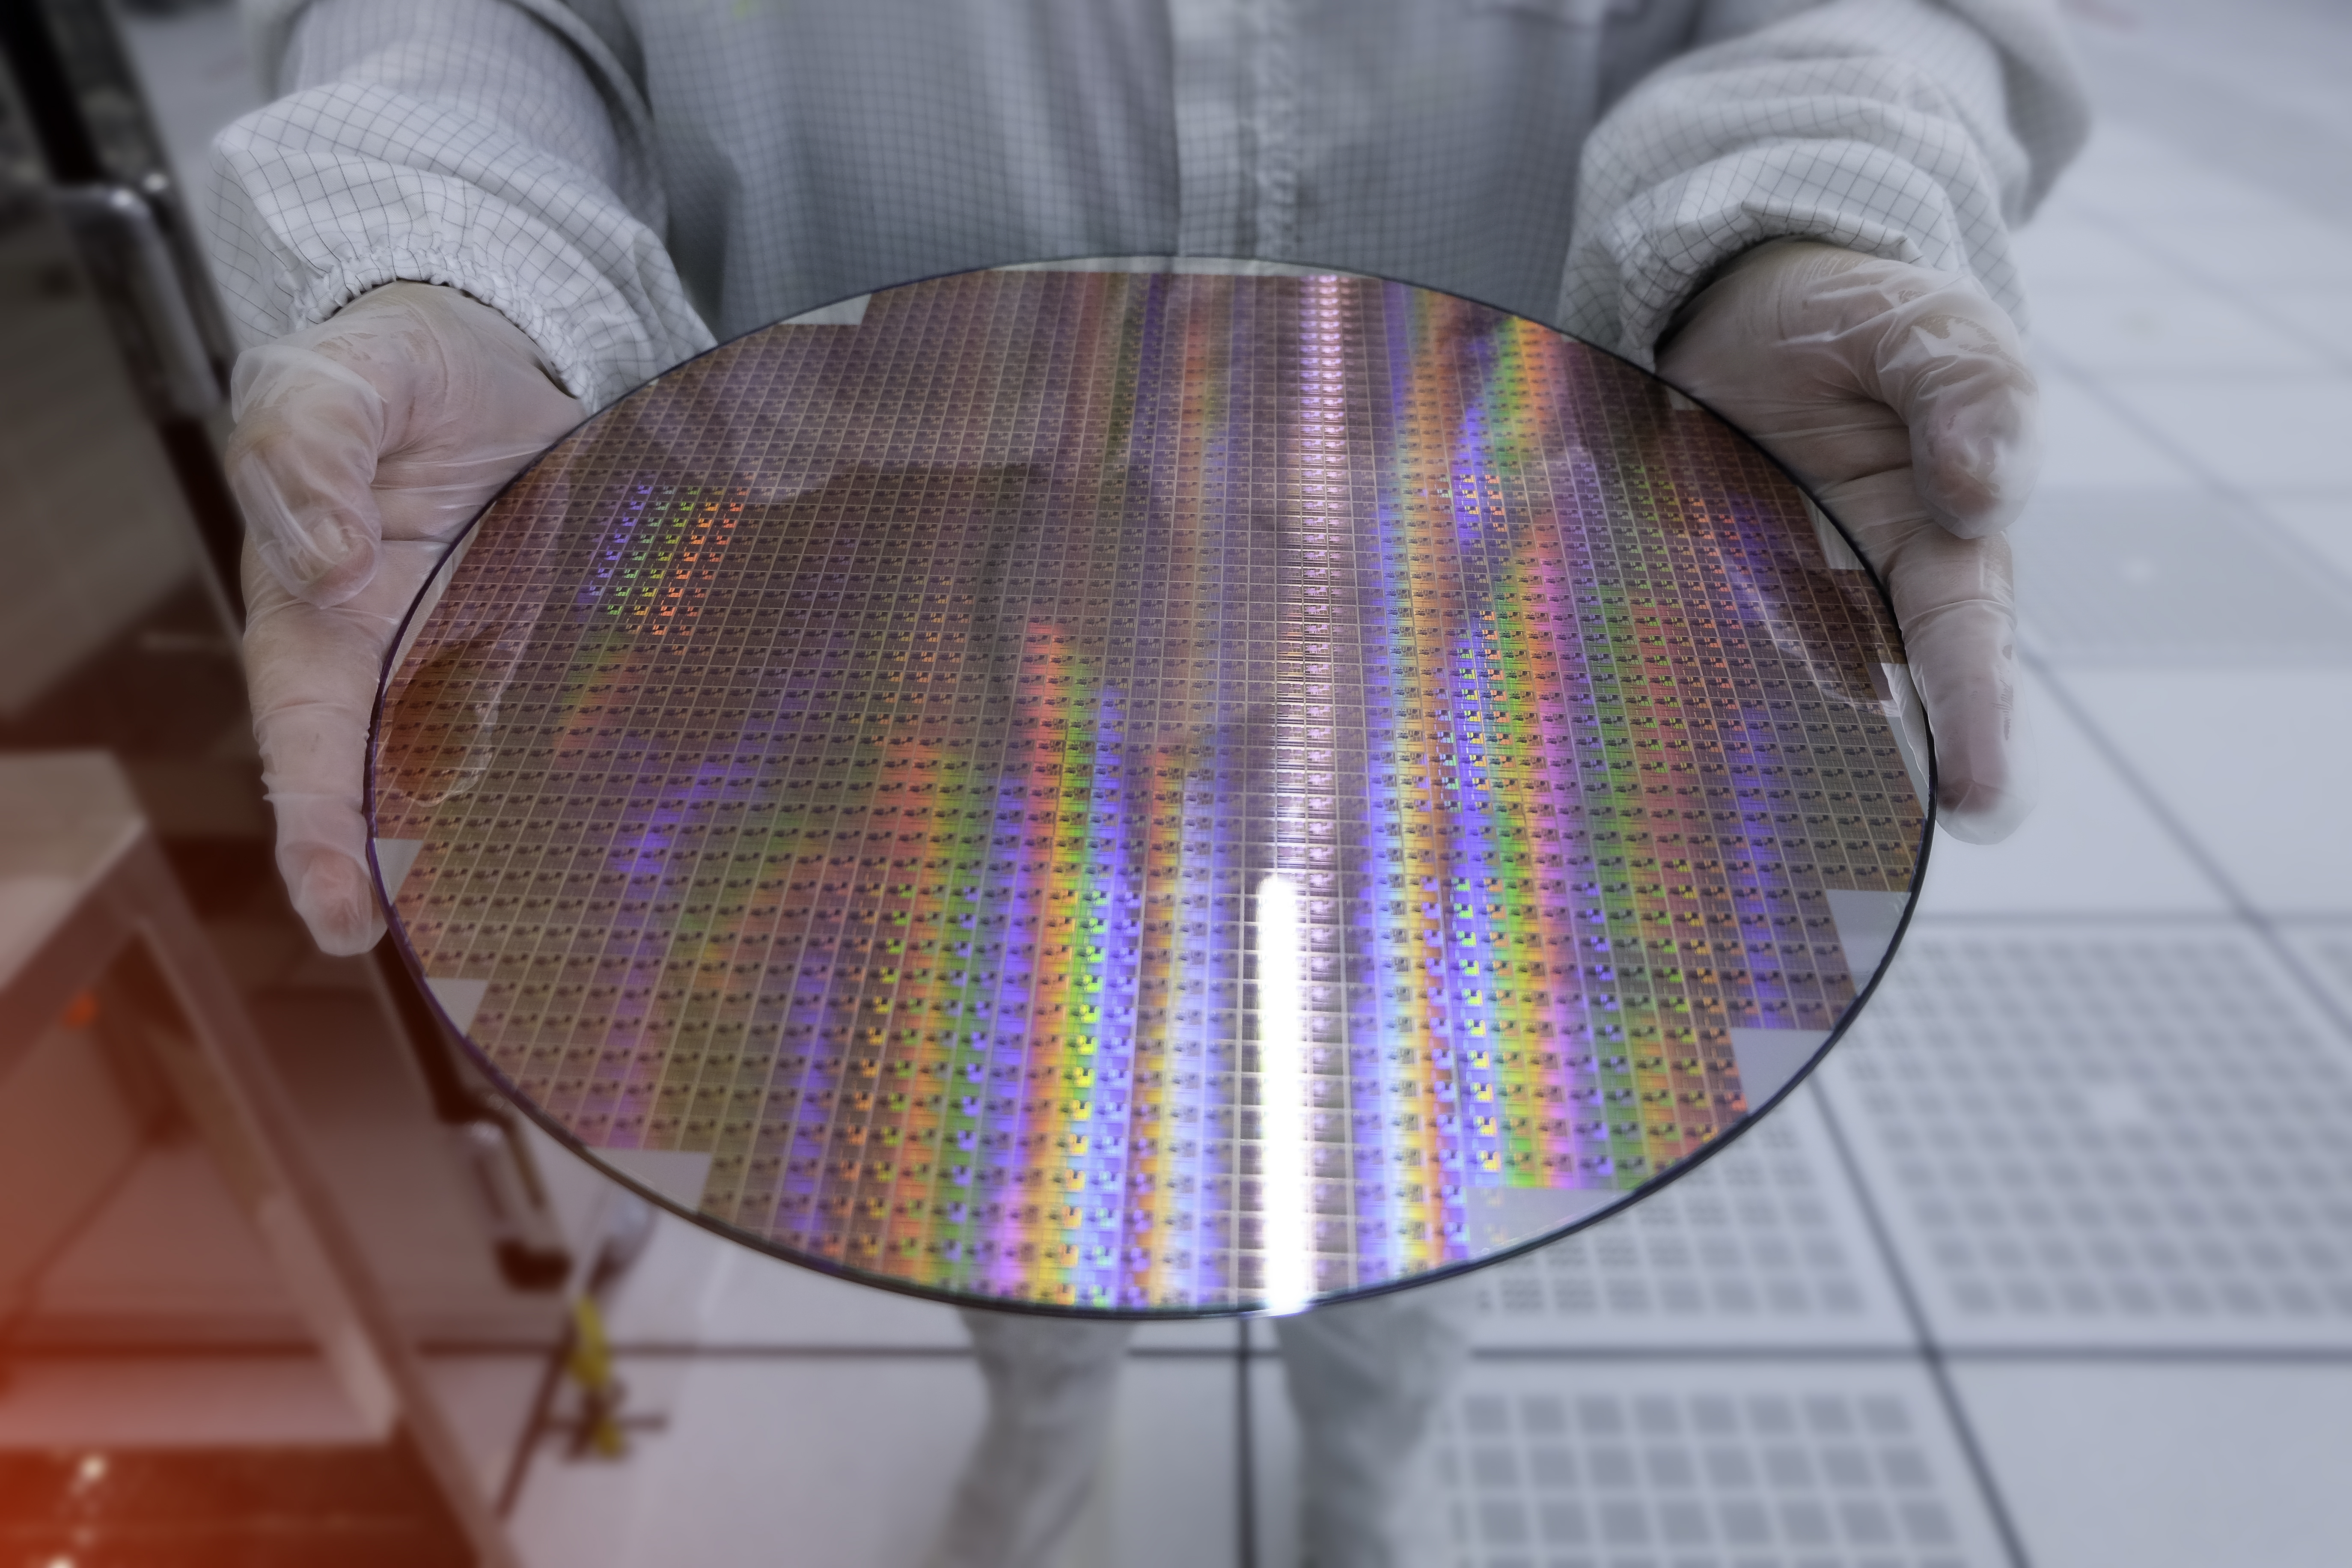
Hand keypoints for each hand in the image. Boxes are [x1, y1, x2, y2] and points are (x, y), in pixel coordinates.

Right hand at [229, 282, 582, 952]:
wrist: (486, 354)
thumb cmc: (384, 377)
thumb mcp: (323, 380)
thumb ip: (305, 454)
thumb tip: (327, 559)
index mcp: (315, 623)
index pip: (306, 747)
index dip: (317, 836)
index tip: (342, 913)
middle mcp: (398, 667)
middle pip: (403, 797)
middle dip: (425, 880)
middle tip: (462, 951)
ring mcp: (488, 667)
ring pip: (498, 782)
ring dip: (521, 848)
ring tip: (559, 930)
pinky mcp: (566, 650)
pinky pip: (581, 723)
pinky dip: (605, 773)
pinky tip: (650, 823)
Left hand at [1657, 241, 2036, 842]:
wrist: (1749, 311)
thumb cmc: (1857, 329)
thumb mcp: (1926, 325)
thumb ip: (1970, 388)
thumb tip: (1985, 491)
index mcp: (1938, 548)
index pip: (1968, 648)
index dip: (1981, 728)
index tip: (1984, 806)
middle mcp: (1856, 605)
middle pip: (1879, 718)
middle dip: (1877, 794)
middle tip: (1878, 862)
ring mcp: (1766, 615)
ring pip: (1772, 715)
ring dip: (1764, 777)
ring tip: (1750, 852)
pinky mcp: (1685, 604)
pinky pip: (1673, 669)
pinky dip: (1653, 716)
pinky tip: (1623, 762)